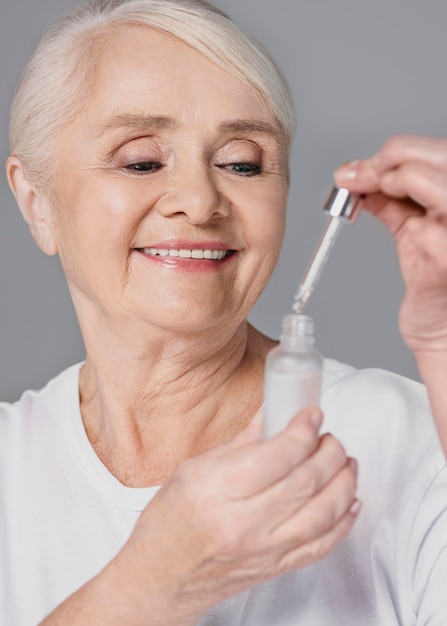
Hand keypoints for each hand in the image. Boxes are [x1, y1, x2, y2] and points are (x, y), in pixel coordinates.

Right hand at [115, 407, 358, 623]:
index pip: (277, 456)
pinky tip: (349, 499)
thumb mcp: (193, 469)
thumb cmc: (169, 523)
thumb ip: (240, 443)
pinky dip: (344, 520)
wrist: (159, 577)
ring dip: (343, 481)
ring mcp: (265, 550)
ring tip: (343, 460)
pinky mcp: (277, 568)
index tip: (310, 414)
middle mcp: (244, 524)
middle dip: (328, 451)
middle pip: (306, 482)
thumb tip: (270, 413)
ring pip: (323, 513)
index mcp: (218, 492)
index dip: (302, 430)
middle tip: (327, 435)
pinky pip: (323, 545)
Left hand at [334, 134, 446, 357]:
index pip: (437, 150)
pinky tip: (395, 226)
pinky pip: (421, 227)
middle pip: (433, 155)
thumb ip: (392, 201)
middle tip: (356, 177)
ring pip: (426, 179)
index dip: (395, 151)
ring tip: (375, 195)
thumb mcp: (414, 228)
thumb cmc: (436, 283)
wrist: (443, 329)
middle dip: (386, 161)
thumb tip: (358, 177)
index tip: (359, 168)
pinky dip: (398, 217)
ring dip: (392, 182)